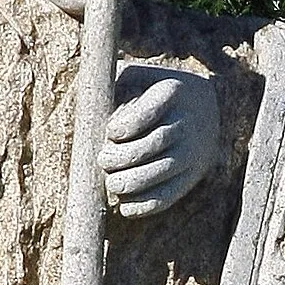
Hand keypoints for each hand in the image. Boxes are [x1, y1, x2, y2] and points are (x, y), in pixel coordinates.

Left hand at [101, 65, 218, 220]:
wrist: (200, 107)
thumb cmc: (149, 91)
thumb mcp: (134, 77)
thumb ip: (111, 86)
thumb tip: (85, 109)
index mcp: (171, 91)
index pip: (150, 109)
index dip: (128, 124)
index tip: (111, 132)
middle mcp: (186, 121)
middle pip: (157, 142)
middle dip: (126, 156)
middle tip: (104, 160)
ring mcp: (193, 150)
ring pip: (165, 170)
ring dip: (135, 182)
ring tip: (112, 184)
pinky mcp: (192, 175)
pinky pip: (171, 194)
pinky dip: (148, 205)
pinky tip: (126, 207)